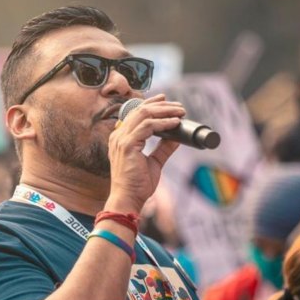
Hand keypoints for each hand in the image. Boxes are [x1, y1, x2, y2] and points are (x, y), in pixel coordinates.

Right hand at [106, 94, 183, 212]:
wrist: (128, 199)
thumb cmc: (138, 184)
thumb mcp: (154, 162)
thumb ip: (164, 148)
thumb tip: (177, 136)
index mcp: (121, 138)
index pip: (135, 113)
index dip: (151, 103)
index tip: (166, 100)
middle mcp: (118, 135)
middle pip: (141, 110)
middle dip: (162, 105)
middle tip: (179, 106)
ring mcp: (121, 139)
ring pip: (144, 114)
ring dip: (165, 111)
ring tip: (180, 112)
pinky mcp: (127, 145)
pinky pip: (147, 127)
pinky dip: (163, 123)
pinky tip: (175, 123)